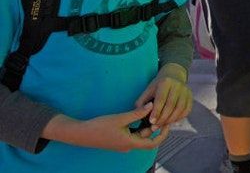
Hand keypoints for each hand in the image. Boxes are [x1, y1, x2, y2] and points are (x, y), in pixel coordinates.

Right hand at [46, 103, 169, 151]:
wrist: (80, 134)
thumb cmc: (99, 126)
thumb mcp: (120, 118)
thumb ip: (137, 113)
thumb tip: (152, 105)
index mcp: (130, 143)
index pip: (152, 143)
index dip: (162, 135)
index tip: (168, 123)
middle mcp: (128, 146)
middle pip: (146, 137)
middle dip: (154, 126)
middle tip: (160, 112)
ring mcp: (122, 144)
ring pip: (139, 135)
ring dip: (145, 125)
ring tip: (150, 111)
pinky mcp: (118, 140)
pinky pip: (132, 134)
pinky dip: (137, 126)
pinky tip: (139, 114)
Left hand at [135, 64, 192, 128]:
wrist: (173, 77)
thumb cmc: (157, 87)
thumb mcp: (147, 91)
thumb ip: (142, 103)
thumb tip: (141, 116)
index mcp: (165, 82)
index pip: (161, 99)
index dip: (156, 112)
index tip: (152, 122)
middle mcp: (177, 85)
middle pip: (171, 105)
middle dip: (163, 118)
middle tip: (156, 126)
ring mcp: (186, 91)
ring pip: (180, 109)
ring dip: (171, 120)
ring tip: (162, 125)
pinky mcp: (190, 97)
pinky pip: (186, 110)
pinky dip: (179, 118)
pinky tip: (171, 121)